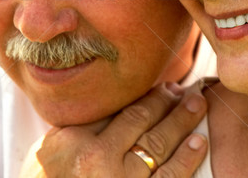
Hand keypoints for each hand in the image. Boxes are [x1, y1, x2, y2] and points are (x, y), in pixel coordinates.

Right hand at [19, 81, 207, 177]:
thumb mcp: (50, 153)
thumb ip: (80, 129)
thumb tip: (118, 105)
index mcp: (73, 142)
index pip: (116, 109)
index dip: (144, 96)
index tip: (162, 87)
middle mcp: (96, 160)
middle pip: (139, 120)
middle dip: (166, 101)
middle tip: (185, 90)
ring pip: (158, 144)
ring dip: (182, 122)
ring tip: (198, 106)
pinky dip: (186, 159)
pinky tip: (198, 142)